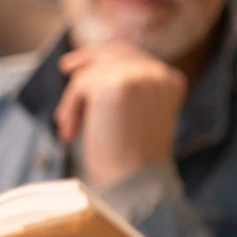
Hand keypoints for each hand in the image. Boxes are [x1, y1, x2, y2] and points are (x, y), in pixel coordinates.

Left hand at [55, 43, 185, 187]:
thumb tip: (90, 64)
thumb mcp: (138, 115)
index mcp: (171, 80)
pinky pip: (80, 85)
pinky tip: (70, 133)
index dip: (107, 57)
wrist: (136, 183)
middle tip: (65, 68)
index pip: (136, 55)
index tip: (81, 65)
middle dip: (87, 61)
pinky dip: (69, 109)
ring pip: (92, 71)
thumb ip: (128, 88)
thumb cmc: (133, 160)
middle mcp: (159, 73)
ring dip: (75, 99)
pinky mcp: (115, 84)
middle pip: (114, 53)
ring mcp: (139, 76)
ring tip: (69, 127)